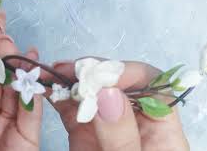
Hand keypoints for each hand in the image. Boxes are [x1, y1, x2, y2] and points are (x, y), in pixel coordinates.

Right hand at [44, 60, 189, 150]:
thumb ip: (122, 137)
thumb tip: (107, 93)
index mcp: (160, 132)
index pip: (154, 87)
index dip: (130, 74)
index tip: (101, 77)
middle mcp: (133, 123)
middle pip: (120, 84)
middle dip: (94, 73)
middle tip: (68, 70)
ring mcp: (106, 126)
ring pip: (92, 92)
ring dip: (71, 79)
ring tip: (50, 75)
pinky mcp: (84, 133)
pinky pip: (72, 108)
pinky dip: (58, 95)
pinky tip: (46, 89)